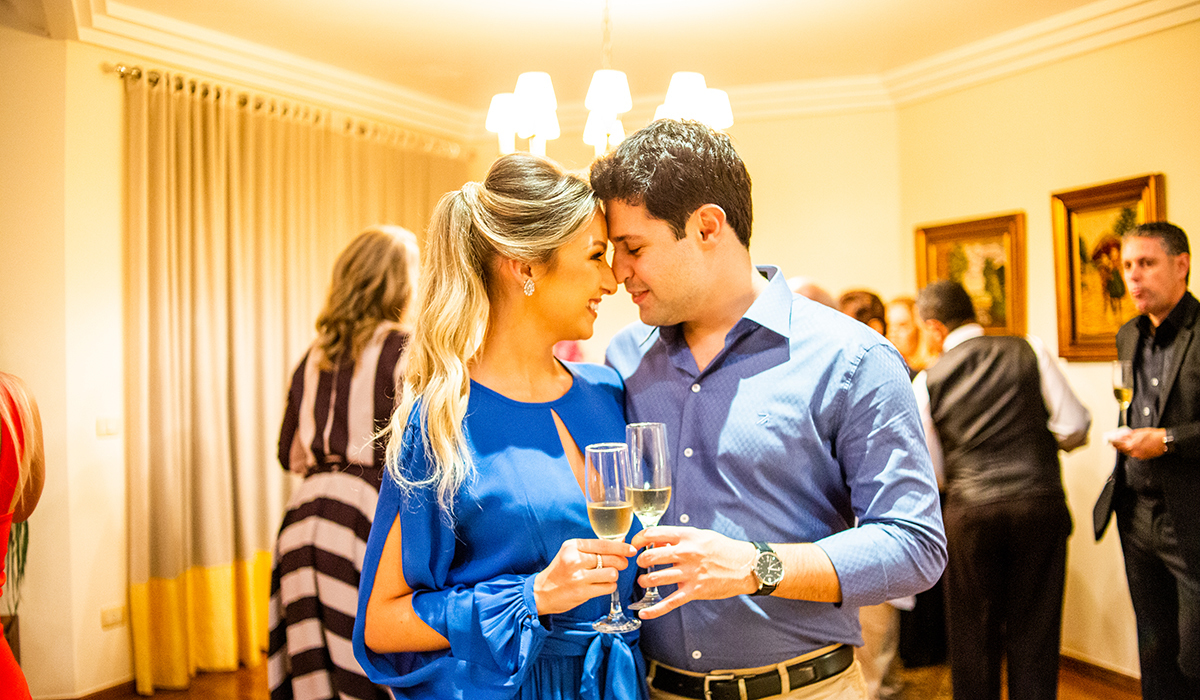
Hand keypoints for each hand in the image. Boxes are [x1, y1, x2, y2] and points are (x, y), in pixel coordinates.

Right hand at [533, 538, 635, 615]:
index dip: (621, 547)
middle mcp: (575, 559)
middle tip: (621, 565)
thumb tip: (621, 541)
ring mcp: (578, 577)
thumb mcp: (572, 553)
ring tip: (606, 576)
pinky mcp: (582, 592)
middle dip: (621, 562)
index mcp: (573, 546)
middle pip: (611, 558)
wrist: (542, 593)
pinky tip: (602, 585)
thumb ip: (593, 548)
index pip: (604, 544)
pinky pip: (608, 587)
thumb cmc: (560, 571)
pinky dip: (609, 586)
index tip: (631, 550)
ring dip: (613, 576)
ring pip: (612, 573)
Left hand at [629, 526, 756, 619]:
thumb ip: (678, 538)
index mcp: (687, 536)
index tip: (634, 544)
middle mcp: (687, 553)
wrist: (746, 566)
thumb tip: (656, 542)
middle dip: (640, 561)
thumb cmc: (722, 549)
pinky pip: (670, 602)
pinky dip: (654, 610)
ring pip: (656, 578)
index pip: (654, 533)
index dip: (639, 539)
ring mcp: (691, 573)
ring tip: (644, 581)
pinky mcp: (695, 591)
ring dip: (644, 581)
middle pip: (651, 556)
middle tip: (640, 564)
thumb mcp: (700, 536)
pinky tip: (643, 613)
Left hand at [1112, 427, 1167, 459]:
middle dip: (1119, 447)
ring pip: (1129, 452)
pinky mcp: (1143, 457)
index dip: (1114, 443)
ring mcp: (1139, 455)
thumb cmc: (1152, 435)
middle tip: (1116, 443)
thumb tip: (1122, 436)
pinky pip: (1135, 454)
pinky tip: (1134, 447)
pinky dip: (1133, 450)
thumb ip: (1129, 435)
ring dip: (1126, 449)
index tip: (1111, 441)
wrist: (1164, 441)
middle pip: (1122, 450)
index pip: (1118, 445)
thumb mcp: (1139, 432)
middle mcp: (1134, 452)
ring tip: (1125, 444)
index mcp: (1131, 445)